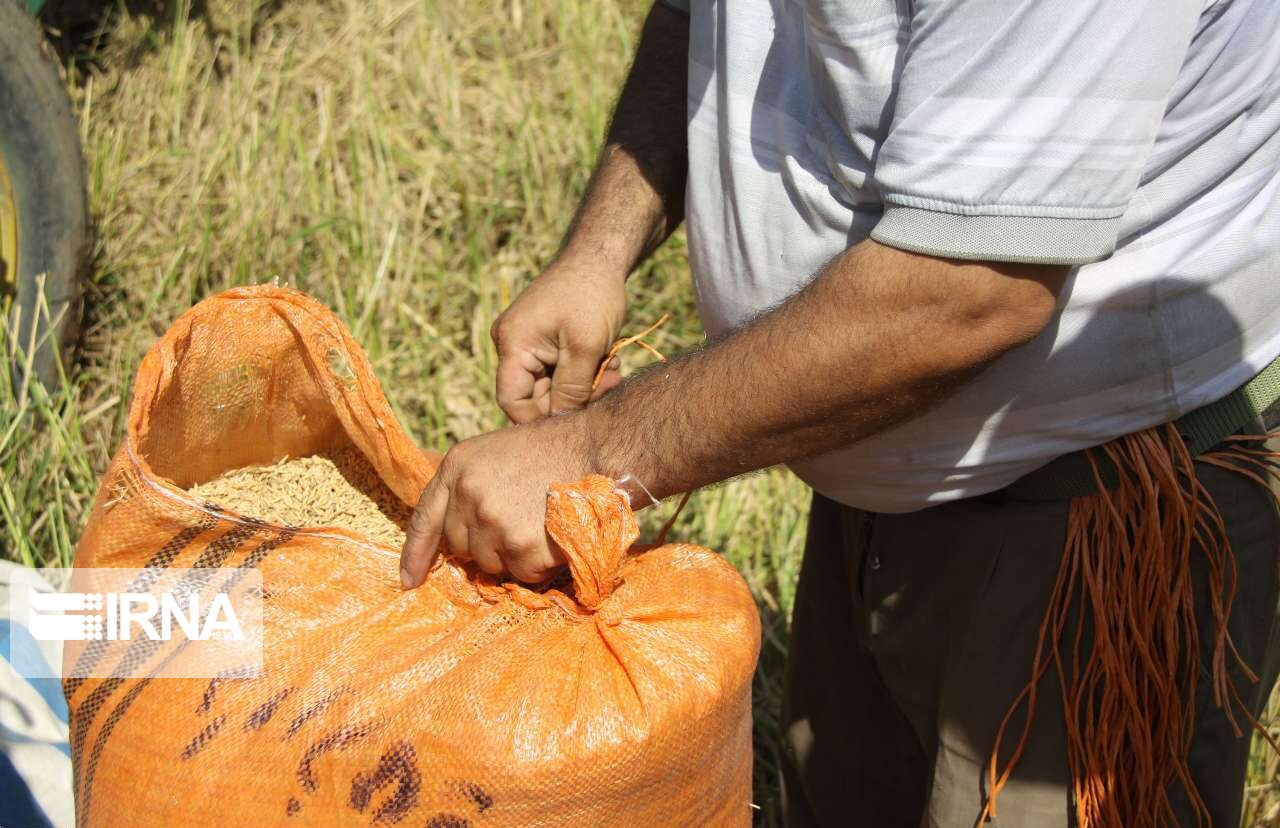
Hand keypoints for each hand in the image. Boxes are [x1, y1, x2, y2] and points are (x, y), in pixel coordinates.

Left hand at [399, 413, 594, 586]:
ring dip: (514, 556)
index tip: (410, 580)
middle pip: (461, 547)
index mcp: (458, 466)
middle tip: (520, 524)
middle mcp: (469, 494)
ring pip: (491, 565)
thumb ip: (470, 486)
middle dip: (485, 546)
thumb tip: (457, 537)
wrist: (599, 448)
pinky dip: (540, 565)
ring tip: (540, 525)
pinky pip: (522, 574)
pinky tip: (555, 536)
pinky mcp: (522, 546)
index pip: (425, 518)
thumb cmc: (553, 449)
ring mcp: (494, 521)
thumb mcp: (496, 453)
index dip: (416, 554)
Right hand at [491, 258, 626, 422]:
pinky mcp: (544, 338)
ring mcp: (528, 341)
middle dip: (573, 397)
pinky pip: (560, 369)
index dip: (540, 420)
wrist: (599, 256)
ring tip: (611, 365)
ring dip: (584, 383)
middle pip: (535, 395)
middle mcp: (512, 344)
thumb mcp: (586, 347)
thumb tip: (560, 423)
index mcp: (512, 344)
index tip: (574, 422)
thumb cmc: (592, 294)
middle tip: (608, 383)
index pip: (512, 401)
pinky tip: (607, 357)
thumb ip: (572, 390)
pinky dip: (583, 370)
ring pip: (553, 384)